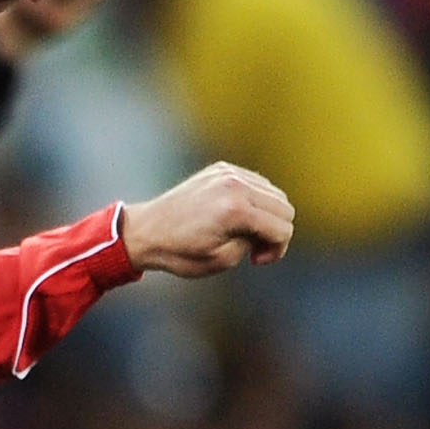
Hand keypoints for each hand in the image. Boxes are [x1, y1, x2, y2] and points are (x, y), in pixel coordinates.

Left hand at [121, 163, 294, 278]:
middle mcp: (236, 185)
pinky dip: (254, 200)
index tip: (256, 260)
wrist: (144, 231)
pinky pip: (255, 182)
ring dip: (267, 215)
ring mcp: (229, 173)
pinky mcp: (221, 169)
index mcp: (237, 210)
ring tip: (244, 233)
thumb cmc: (179, 252)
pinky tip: (236, 216)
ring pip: (273, 193)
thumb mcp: (222, 259)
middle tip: (253, 249)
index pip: (283, 227)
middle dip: (275, 231)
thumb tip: (268, 230)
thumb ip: (254, 244)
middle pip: (284, 207)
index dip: (276, 249)